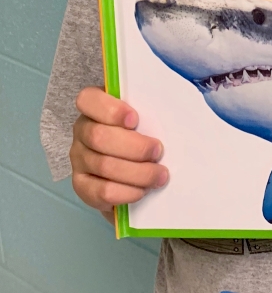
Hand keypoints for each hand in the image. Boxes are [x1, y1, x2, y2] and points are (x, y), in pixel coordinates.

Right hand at [70, 87, 167, 222]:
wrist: (132, 171)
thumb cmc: (142, 134)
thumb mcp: (144, 117)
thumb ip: (148, 112)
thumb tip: (171, 113)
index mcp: (94, 107)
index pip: (88, 100)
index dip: (110, 109)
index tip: (135, 119)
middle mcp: (81, 131)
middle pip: (99, 137)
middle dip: (135, 147)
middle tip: (158, 152)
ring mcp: (78, 159)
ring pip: (104, 166)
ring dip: (138, 173)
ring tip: (159, 175)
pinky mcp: (82, 185)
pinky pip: (101, 192)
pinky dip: (126, 193)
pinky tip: (142, 191)